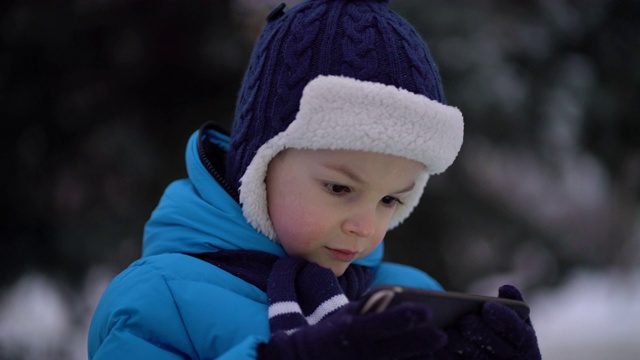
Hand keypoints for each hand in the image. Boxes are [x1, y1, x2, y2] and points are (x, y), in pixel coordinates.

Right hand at [259, 301, 446, 359]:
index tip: (426, 311)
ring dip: (418, 358)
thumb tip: (398, 299)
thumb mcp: (344, 315)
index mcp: (353, 331)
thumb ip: (369, 308)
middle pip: (400, 349)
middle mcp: (361, 353)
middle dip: (423, 342)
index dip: (408, 316)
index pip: (387, 322)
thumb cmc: (328, 333)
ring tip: (432, 351)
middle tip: (441, 335)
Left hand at [437, 285, 540, 359]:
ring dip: (461, 345)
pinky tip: (436, 344)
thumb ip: (511, 305)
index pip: (520, 335)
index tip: (488, 307)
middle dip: (479, 332)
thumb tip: (507, 288)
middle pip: (494, 348)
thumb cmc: (504, 334)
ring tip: (447, 330)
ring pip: (476, 359)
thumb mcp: (513, 320)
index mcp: (527, 349)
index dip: (505, 320)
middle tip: (464, 319)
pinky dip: (448, 356)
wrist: (494, 358)